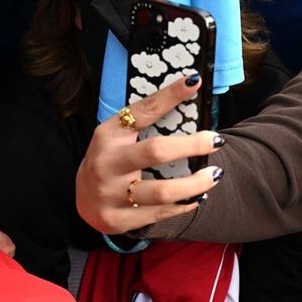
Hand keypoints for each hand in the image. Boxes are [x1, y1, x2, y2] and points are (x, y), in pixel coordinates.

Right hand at [75, 76, 224, 234]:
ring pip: (162, 191)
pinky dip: (184, 205)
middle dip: (192, 145)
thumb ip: (147, 118)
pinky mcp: (116, 219)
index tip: (194, 81)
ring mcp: (109, 194)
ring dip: (196, 183)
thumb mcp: (121, 133)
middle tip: (217, 140)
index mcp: (109, 135)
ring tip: (215, 174)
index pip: (143, 111)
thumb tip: (190, 89)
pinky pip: (159, 214)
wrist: (85, 199)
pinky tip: (198, 197)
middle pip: (156, 151)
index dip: (170, 95)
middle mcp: (106, 164)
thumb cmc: (113, 157)